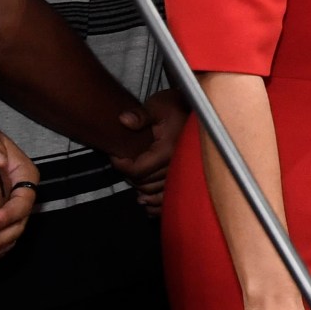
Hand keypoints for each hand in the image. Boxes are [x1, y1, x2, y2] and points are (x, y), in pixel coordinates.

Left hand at [108, 88, 183, 213]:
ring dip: (143, 192)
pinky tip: (148, 203)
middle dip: (131, 177)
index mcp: (167, 150)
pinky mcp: (185, 177)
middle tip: (124, 165)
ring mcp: (182, 173)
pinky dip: (157, 204)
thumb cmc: (174, 105)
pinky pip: (169, 199)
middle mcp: (176, 165)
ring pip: (156, 194)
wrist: (195, 107)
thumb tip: (123, 120)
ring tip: (135, 185)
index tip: (115, 156)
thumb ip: (140, 116)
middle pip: (145, 183)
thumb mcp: (156, 106)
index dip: (121, 166)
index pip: (138, 170)